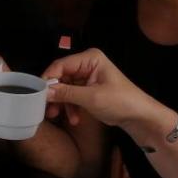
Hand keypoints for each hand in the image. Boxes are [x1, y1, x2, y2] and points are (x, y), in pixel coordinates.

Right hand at [43, 48, 157, 130]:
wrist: (139, 116)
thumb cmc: (121, 101)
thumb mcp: (91, 98)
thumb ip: (66, 93)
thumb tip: (44, 92)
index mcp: (90, 59)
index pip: (61, 65)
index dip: (48, 79)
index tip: (38, 94)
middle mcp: (87, 64)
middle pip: (61, 77)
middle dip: (55, 94)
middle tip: (46, 108)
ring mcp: (87, 77)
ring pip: (65, 88)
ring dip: (63, 103)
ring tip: (58, 116)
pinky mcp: (88, 89)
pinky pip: (72, 95)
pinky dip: (71, 107)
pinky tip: (75, 119)